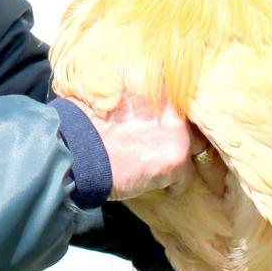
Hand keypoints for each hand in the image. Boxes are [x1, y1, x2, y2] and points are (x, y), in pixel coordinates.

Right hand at [65, 93, 205, 199]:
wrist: (77, 150)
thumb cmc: (84, 124)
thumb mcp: (111, 94)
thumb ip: (134, 96)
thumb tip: (139, 109)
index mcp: (155, 83)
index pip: (180, 94)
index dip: (173, 112)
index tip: (167, 123)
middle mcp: (171, 103)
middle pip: (191, 122)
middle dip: (182, 135)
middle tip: (169, 148)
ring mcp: (177, 131)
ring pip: (194, 148)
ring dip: (180, 158)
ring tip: (166, 168)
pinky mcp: (176, 158)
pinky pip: (186, 176)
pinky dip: (175, 184)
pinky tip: (162, 187)